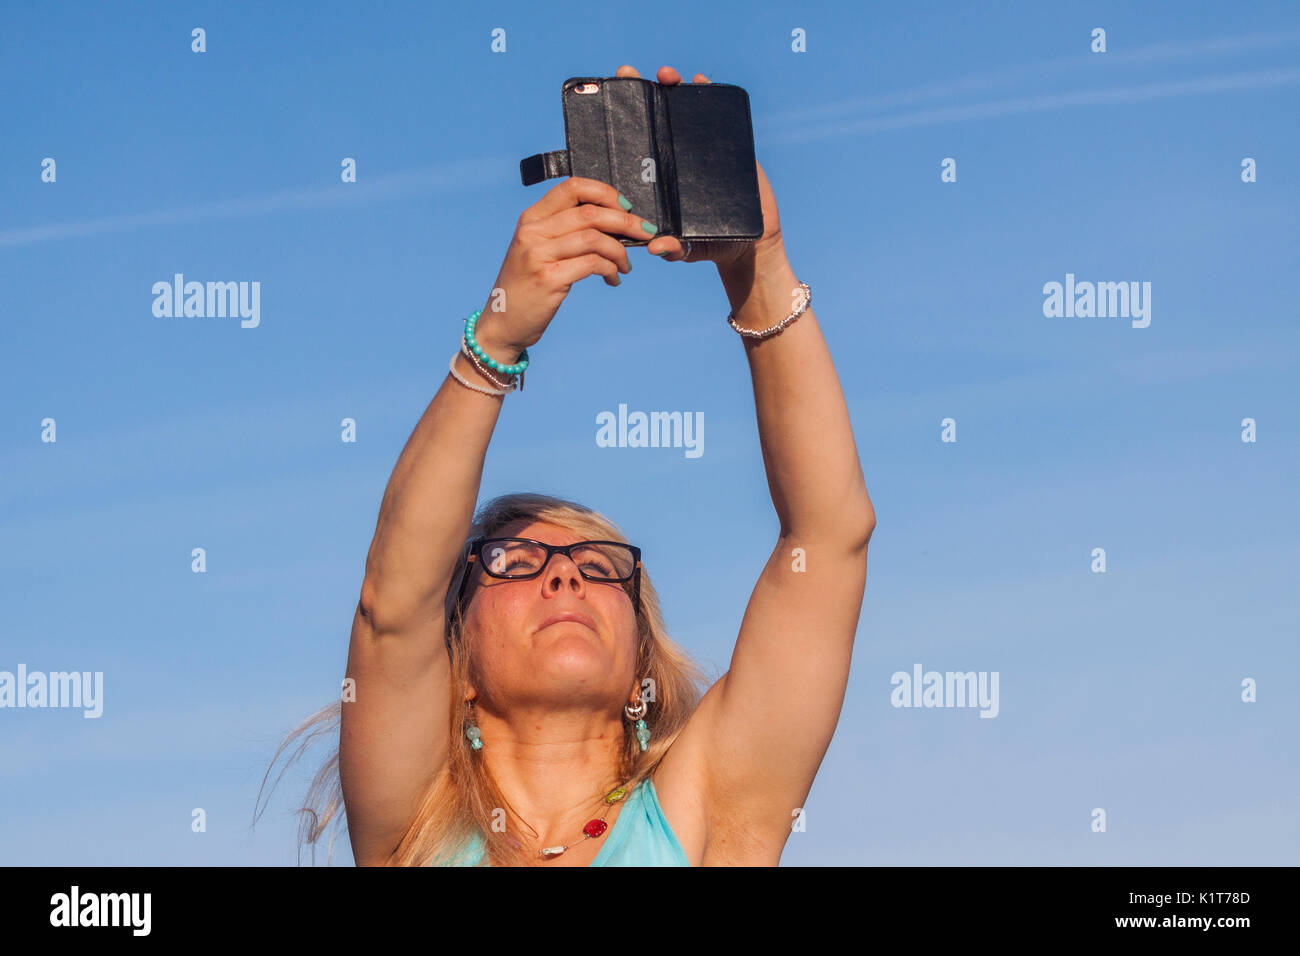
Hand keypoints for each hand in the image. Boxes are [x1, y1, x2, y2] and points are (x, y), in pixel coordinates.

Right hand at [477, 177, 655, 353]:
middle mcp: (533, 232)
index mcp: (531, 218)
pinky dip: (611, 269)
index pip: (572, 188)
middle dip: (626, 222)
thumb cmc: (527, 286)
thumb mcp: (537, 250)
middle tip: (644, 233)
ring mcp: (538, 255)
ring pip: (595, 238)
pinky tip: (613, 279)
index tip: (625, 207)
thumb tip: (611, 220)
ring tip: (625, 265)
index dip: (604, 192)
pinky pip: (592, 264)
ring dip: (620, 251)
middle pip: (590, 213)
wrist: (503, 323)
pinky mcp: (549, 279)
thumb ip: (563, 231)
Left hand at [615, 64, 784, 271]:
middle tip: (627, 74)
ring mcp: (701, 149)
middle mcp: (675, 158)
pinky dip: (709, 94)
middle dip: (641, 92)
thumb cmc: (710, 245)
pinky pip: (717, 115)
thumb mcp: (687, 249)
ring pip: (684, 111)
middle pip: (656, 119)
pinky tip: (701, 81)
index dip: (622, 121)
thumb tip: (655, 248)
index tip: (608, 99)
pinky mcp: (729, 146)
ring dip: (674, 86)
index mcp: (659, 176)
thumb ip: (673, 248)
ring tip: (665, 75)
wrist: (750, 244)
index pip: (636, 144)